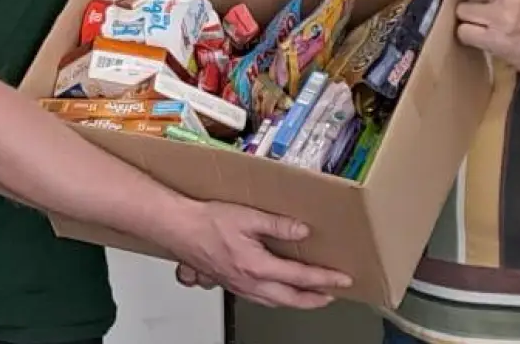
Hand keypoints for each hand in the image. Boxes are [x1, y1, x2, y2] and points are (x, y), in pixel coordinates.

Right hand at [166, 201, 351, 308]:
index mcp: (257, 266)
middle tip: (332, 295)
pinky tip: (277, 292)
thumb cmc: (207, 221)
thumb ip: (278, 225)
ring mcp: (238, 286)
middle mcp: (249, 282)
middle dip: (314, 300)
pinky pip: (259, 298)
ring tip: (310, 297)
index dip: (324, 278)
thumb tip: (302, 232)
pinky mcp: (229, 283)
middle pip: (290, 299)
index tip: (341, 279)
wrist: (178, 228)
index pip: (300, 277)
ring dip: (296, 301)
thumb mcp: (248, 216)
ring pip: (274, 302)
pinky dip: (276, 299)